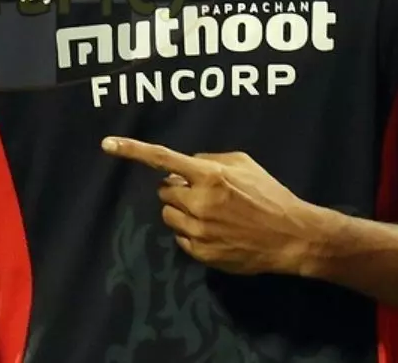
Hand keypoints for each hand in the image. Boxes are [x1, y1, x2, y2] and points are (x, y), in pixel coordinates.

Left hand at [102, 137, 317, 276]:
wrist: (290, 236)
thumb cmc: (269, 194)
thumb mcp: (244, 164)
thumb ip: (210, 160)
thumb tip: (185, 164)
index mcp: (209, 176)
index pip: (162, 159)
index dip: (132, 150)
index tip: (107, 144)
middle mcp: (198, 202)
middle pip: (164, 191)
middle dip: (178, 189)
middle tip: (202, 193)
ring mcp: (198, 230)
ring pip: (168, 215)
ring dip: (182, 211)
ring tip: (210, 213)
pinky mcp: (201, 253)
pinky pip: (180, 238)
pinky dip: (191, 232)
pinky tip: (215, 231)